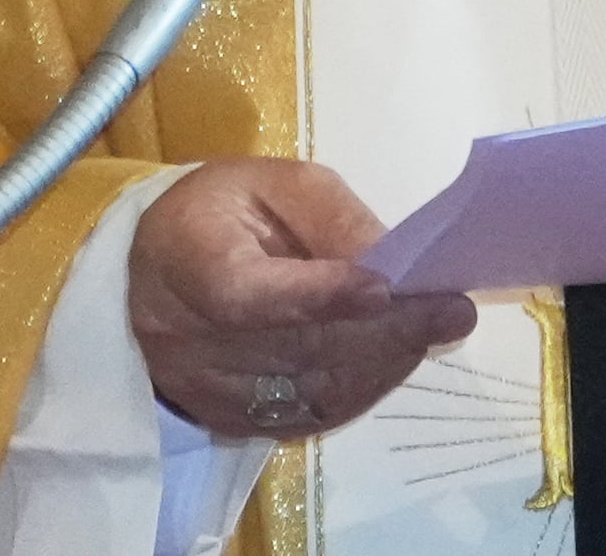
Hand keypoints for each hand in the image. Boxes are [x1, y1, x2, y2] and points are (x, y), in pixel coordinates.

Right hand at [132, 159, 477, 437]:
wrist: (155, 270)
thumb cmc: (222, 213)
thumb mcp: (276, 184)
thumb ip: (334, 219)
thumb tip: (394, 266)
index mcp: (185, 256)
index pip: (247, 294)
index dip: (317, 296)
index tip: (385, 288)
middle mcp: (184, 337)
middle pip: (293, 348)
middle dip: (383, 330)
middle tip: (450, 312)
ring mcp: (203, 389)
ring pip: (308, 391)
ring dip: (382, 362)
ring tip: (432, 328)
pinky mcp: (226, 421)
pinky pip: (307, 418)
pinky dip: (360, 388)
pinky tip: (392, 357)